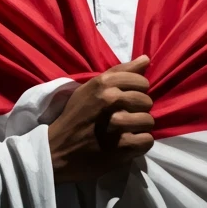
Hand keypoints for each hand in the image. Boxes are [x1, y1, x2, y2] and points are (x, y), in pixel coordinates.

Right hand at [47, 54, 154, 183]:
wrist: (57, 149)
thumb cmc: (75, 116)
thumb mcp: (91, 88)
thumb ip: (119, 72)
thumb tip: (146, 59)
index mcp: (103, 84)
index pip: (141, 81)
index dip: (137, 91)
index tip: (127, 100)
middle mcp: (111, 100)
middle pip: (146, 101)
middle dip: (138, 110)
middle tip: (125, 117)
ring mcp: (118, 124)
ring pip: (149, 121)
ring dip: (139, 128)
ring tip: (126, 131)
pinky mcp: (122, 146)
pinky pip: (147, 140)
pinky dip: (139, 144)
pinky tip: (127, 143)